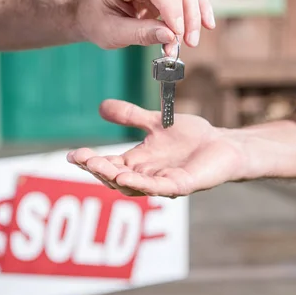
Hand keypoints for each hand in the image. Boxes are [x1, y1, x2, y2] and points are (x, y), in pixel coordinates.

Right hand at [66, 100, 246, 197]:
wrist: (223, 143)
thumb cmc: (192, 137)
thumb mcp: (156, 122)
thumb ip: (131, 117)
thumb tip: (101, 106)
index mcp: (139, 162)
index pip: (109, 164)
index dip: (90, 161)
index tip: (72, 154)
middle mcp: (147, 175)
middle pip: (115, 178)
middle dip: (96, 169)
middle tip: (80, 158)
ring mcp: (163, 182)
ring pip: (132, 186)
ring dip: (113, 177)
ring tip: (97, 166)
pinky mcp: (180, 185)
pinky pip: (157, 187)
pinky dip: (140, 184)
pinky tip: (125, 177)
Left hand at [75, 0, 215, 53]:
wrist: (91, 14)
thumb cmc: (98, 20)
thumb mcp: (113, 33)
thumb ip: (141, 34)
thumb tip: (170, 37)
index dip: (170, 6)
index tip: (176, 31)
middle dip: (186, 16)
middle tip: (188, 42)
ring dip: (195, 14)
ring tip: (192, 40)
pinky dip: (197, 9)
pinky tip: (206, 24)